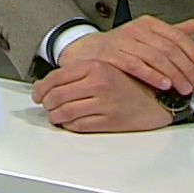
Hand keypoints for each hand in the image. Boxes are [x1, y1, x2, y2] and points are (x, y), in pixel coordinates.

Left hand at [32, 59, 171, 132]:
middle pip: (56, 96)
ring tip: (56, 116)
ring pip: (64, 113)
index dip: (40, 88)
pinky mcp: (109, 121)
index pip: (55, 78)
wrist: (156, 99)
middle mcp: (98, 83)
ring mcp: (104, 103)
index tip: (37, 94)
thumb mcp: (102, 68)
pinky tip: (70, 122)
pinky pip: (78, 126)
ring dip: (55, 117)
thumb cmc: (128, 83)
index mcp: (94, 66)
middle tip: (46, 106)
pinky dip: (69, 126)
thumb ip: (76, 73)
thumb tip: (45, 85)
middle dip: (46, 104)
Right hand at [58, 16, 193, 94]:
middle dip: (189, 69)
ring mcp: (123, 41)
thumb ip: (173, 33)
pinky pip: (136, 65)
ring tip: (186, 89)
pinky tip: (164, 86)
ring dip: (174, 75)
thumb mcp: (148, 36)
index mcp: (149, 24)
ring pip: (156, 57)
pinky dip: (152, 75)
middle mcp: (137, 30)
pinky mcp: (111, 55)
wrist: (86, 51)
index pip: (179, 37)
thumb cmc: (122, 46)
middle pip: (170, 49)